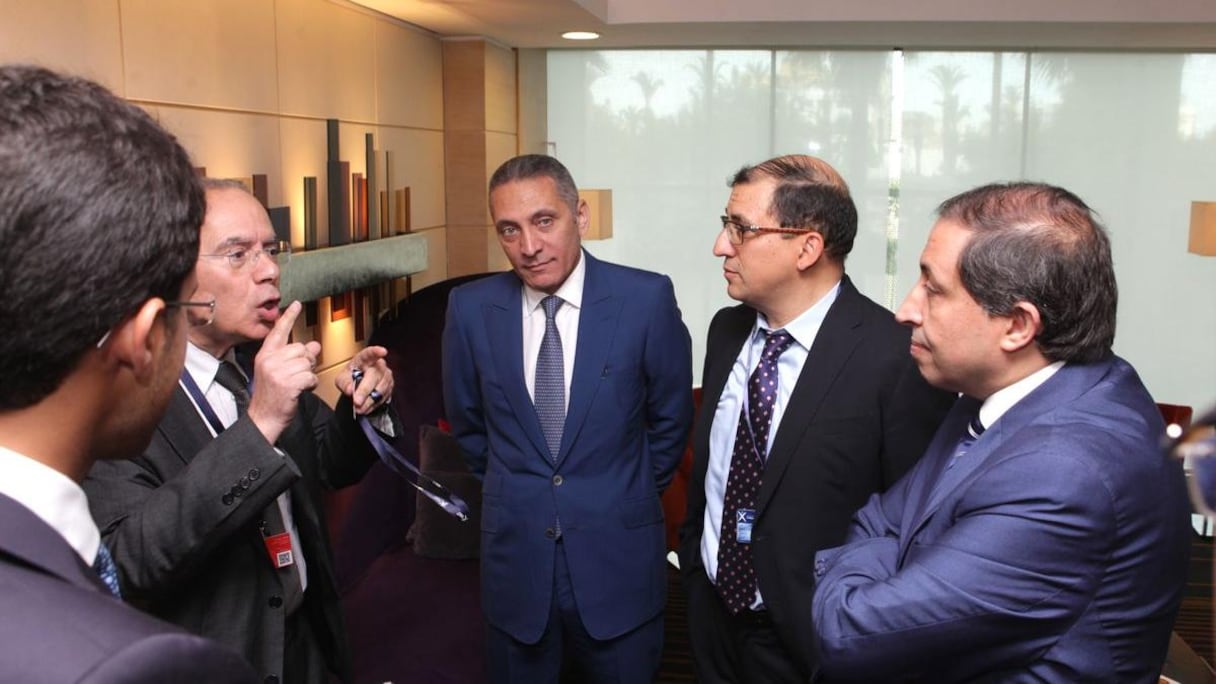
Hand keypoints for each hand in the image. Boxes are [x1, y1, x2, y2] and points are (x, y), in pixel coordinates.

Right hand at [246, 301, 320, 443]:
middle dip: (306, 362)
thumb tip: (314, 345)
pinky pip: (310, 376)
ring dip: (308, 375)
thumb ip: (294, 357)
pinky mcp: (287, 383)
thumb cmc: (272, 396)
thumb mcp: (279, 373)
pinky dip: (310, 384)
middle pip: (300, 349)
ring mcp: (277, 372)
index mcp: (265, 356)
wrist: (263, 418)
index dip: (289, 317)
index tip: (297, 304)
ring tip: (297, 385)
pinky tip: (301, 391)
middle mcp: (269, 361)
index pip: (278, 332)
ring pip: (307, 363)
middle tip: (299, 375)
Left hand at [336, 345, 393, 415]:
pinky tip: (366, 409)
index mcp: (364, 359)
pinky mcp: (390, 387)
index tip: (382, 351)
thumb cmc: (351, 378)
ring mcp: (386, 376)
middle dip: (365, 390)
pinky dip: (373, 405)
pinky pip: (383, 397)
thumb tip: (349, 390)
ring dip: (369, 401)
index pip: (370, 353)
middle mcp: (378, 365)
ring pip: (381, 388)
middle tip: (356, 402)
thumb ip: (344, 383)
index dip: (376, 351)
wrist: (358, 385)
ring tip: (359, 409)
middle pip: (374, 376)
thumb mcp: (342, 379)